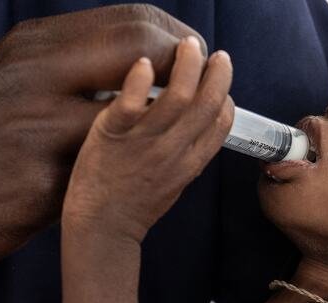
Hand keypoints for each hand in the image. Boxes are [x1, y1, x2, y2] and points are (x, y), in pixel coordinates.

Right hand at [0, 5, 202, 280]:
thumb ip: (68, 71)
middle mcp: (32, 74)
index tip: (197, 57)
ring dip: (167, 126)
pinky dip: (131, 174)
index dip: (177, 37)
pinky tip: (133, 182)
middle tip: (205, 91)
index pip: (128, 20)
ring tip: (178, 138)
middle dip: (186, 69)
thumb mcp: (9, 88)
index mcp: (29, 47)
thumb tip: (140, 65)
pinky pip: (109, 172)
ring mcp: (34, 127)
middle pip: (139, 49)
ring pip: (135, 114)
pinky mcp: (40, 183)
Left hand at [62, 37, 234, 241]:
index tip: (219, 81)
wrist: (102, 230)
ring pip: (177, 96)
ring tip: (186, 46)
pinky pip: (131, 104)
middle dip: (217, 73)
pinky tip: (143, 64)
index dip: (226, 96)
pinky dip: (140, 80)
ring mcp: (144, 144)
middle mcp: (173, 151)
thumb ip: (187, 154)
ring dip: (186, 65)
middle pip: (206, 103)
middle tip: (214, 54)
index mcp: (191, 162)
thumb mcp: (174, 184)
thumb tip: (195, 126)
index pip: (222, 122)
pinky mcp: (112, 137)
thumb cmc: (134, 207)